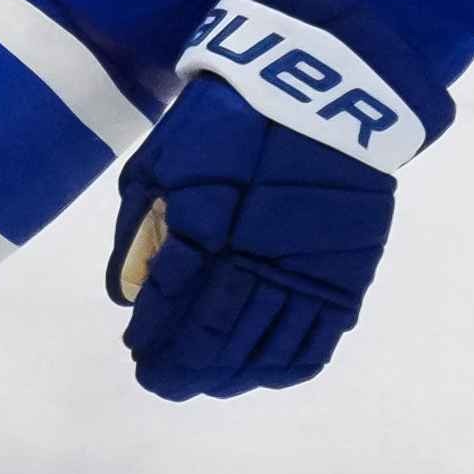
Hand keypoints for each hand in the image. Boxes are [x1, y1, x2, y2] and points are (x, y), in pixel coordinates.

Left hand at [109, 0, 438, 396]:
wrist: (323, 91)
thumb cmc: (228, 118)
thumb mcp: (164, 161)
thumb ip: (142, 230)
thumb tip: (126, 297)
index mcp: (204, 227)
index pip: (170, 306)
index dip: (151, 338)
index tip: (136, 354)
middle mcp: (256, 259)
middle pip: (215, 338)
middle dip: (182, 369)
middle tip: (161, 382)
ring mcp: (307, 272)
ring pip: (264, 350)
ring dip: (230, 375)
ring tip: (205, 382)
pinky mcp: (347, 275)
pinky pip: (317, 342)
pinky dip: (285, 367)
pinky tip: (260, 374)